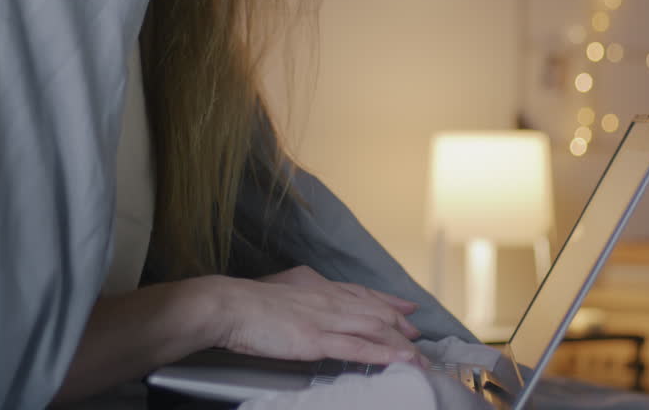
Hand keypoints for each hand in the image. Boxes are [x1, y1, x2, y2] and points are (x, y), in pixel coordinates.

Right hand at [203, 266, 425, 366]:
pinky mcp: (316, 339)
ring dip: (400, 344)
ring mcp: (325, 319)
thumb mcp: (282, 288)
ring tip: (418, 357)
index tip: (406, 308)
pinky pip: (356, 348)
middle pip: (375, 312)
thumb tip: (308, 297)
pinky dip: (382, 354)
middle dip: (401, 326)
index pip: (362, 293)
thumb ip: (302, 294)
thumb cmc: (248, 302)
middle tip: (418, 337)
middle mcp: (329, 300)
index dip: (388, 302)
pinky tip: (398, 360)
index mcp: (319, 288)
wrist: (229, 305)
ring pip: (373, 329)